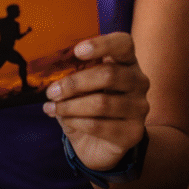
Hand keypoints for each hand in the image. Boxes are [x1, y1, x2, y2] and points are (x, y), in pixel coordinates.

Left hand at [43, 32, 149, 172]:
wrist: (100, 144)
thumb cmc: (87, 105)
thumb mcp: (79, 86)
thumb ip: (71, 74)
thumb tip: (49, 73)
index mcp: (126, 61)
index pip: (123, 44)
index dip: (102, 44)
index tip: (77, 51)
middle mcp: (138, 81)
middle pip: (109, 75)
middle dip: (74, 83)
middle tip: (52, 91)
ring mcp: (139, 107)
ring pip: (101, 103)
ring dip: (70, 106)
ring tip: (52, 108)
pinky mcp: (133, 132)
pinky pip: (99, 125)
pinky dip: (76, 122)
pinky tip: (65, 120)